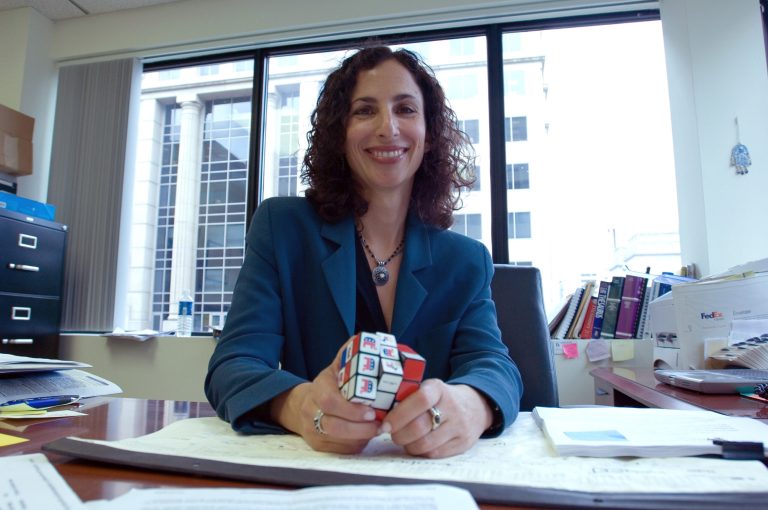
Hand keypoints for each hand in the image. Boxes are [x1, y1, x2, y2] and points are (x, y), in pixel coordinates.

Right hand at [270, 337, 379, 453]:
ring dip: (361, 438)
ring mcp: (312, 431)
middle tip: (380, 424)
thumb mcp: (335, 367)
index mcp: (317, 389)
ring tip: (378, 430)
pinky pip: (339, 450)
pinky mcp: (318, 446)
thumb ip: (349, 355)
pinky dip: (356, 445)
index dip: (352, 409)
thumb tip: (366, 339)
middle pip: (334, 426)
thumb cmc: (328, 385)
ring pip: (338, 441)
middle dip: (360, 428)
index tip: (371, 411)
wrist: (300, 406)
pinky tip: (367, 437)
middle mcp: (311, 411)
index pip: (330, 402)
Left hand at [381, 379, 492, 457]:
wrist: (476, 406)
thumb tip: (380, 414)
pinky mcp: (462, 444)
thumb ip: (408, 397)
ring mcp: (459, 427)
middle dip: (399, 434)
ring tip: (404, 439)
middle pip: (419, 427)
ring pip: (425, 444)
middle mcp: (452, 407)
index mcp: (439, 389)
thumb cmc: (442, 398)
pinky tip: (417, 444)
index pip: (419, 400)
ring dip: (408, 445)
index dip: (399, 415)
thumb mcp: (429, 389)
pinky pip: (434, 454)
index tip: (385, 424)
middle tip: (391, 433)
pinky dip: (420, 452)